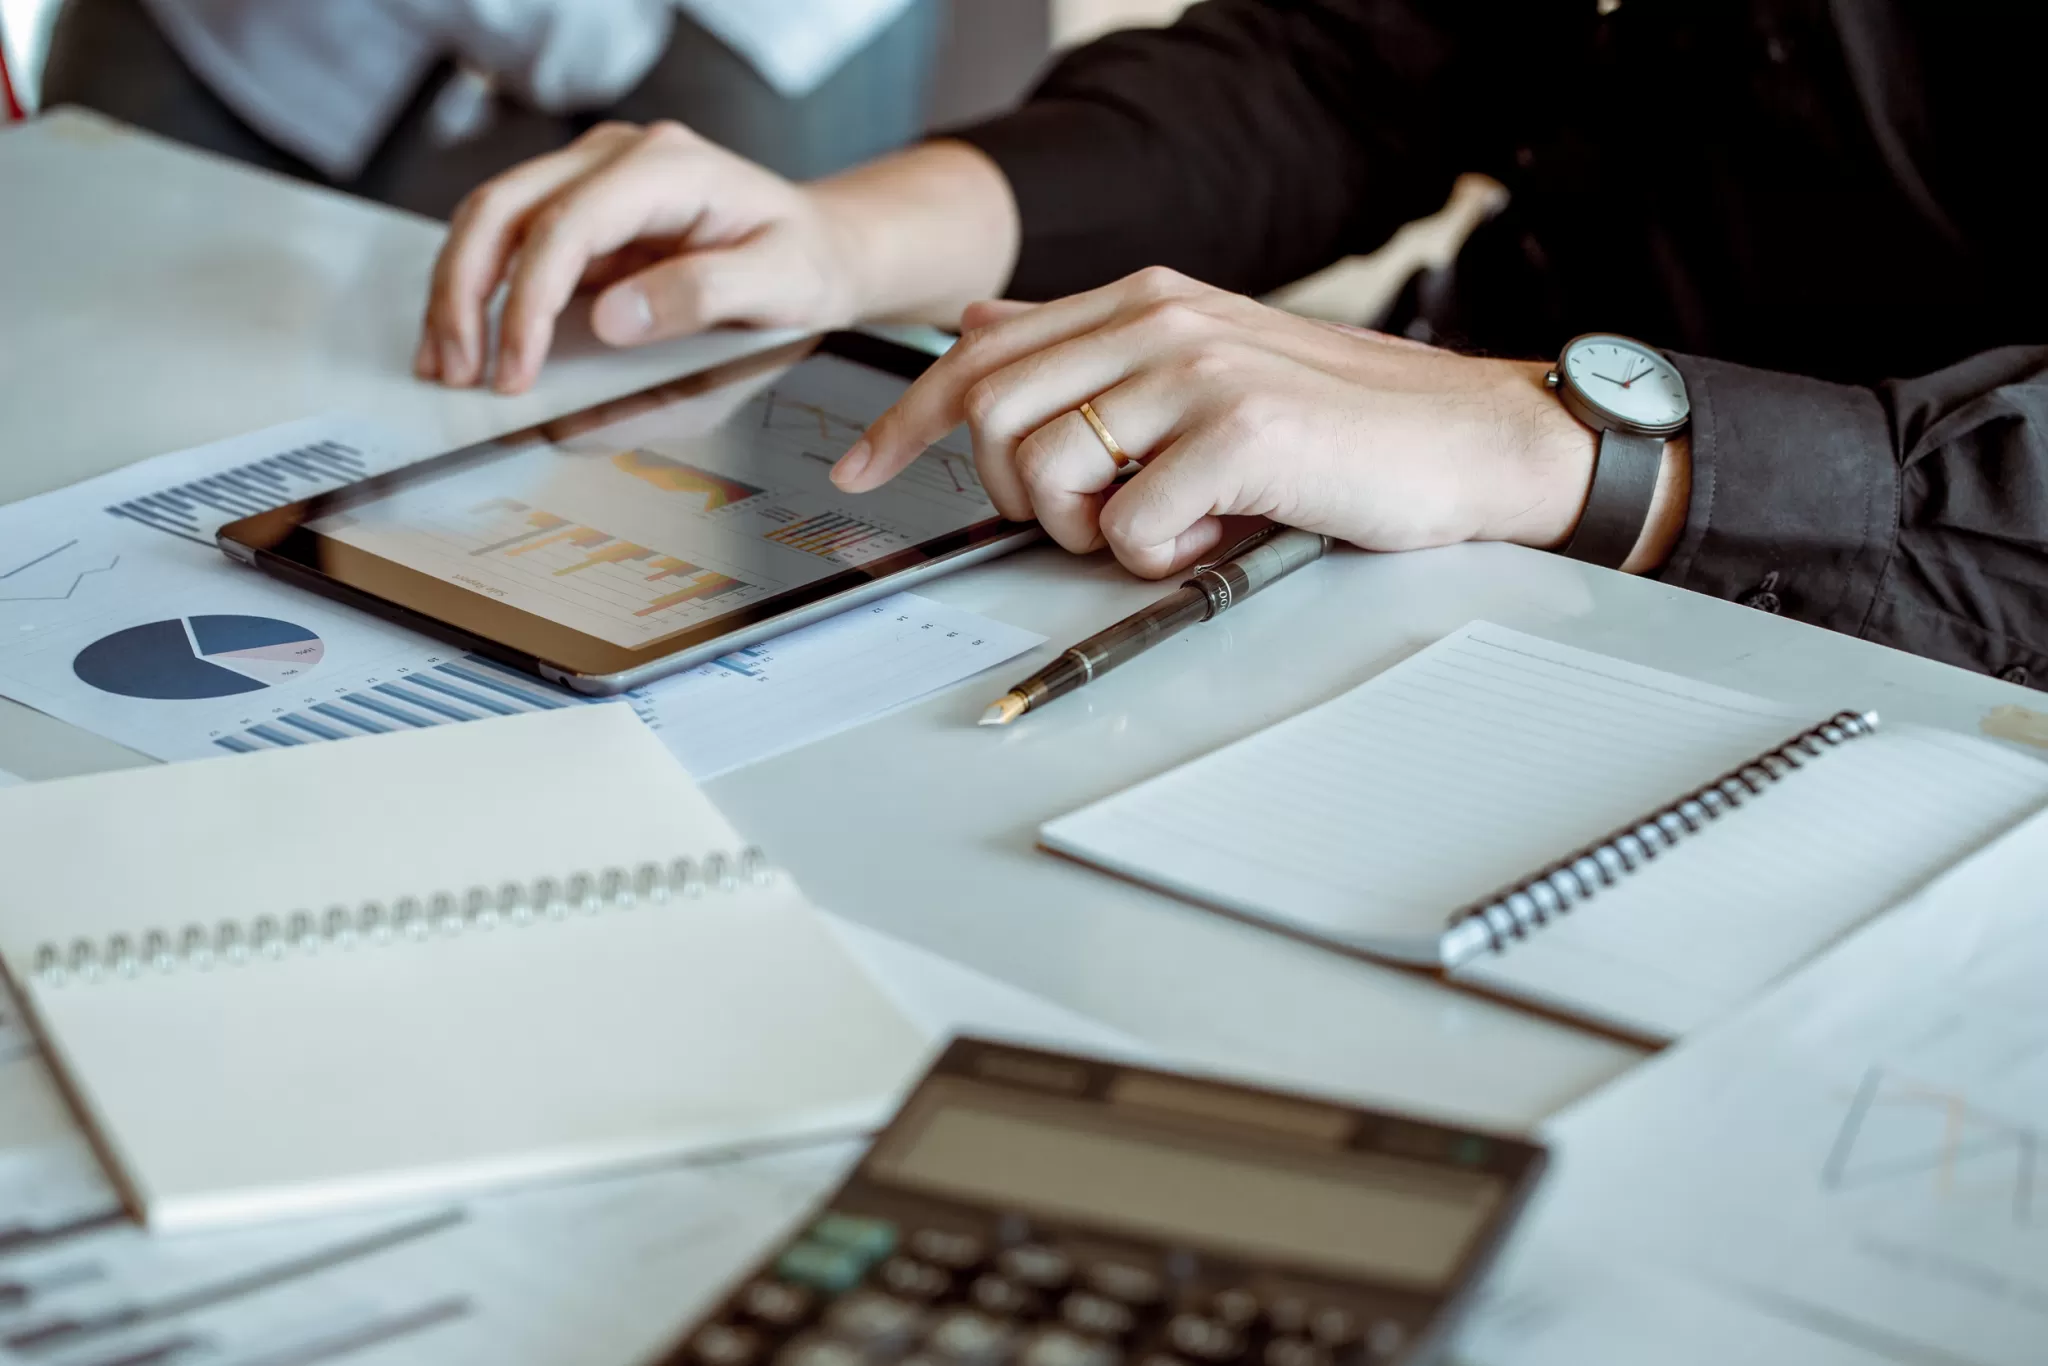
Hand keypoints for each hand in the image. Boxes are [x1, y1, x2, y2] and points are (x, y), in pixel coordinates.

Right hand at [415, 123, 1017, 393]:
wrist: (821, 248)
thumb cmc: (806, 264)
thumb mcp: (780, 285)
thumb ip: (701, 299)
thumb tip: (612, 322)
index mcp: (667, 167)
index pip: (569, 224)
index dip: (530, 301)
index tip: (517, 371)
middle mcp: (617, 159)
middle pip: (504, 209)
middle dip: (466, 294)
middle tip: (456, 372)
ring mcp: (592, 180)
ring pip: (491, 221)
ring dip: (458, 294)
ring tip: (444, 366)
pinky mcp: (581, 214)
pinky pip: (511, 246)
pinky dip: (481, 294)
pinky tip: (469, 344)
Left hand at [832, 268, 1637, 577]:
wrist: (1470, 438)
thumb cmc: (1337, 422)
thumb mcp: (1201, 362)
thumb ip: (1090, 347)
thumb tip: (980, 330)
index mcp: (1142, 301)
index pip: (979, 355)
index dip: (906, 419)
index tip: (860, 465)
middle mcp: (1159, 319)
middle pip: (994, 416)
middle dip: (1018, 494)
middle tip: (1090, 520)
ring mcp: (1198, 370)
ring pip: (1052, 472)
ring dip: (1093, 529)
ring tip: (1171, 522)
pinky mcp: (1240, 431)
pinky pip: (1132, 525)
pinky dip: (1161, 554)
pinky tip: (1219, 530)